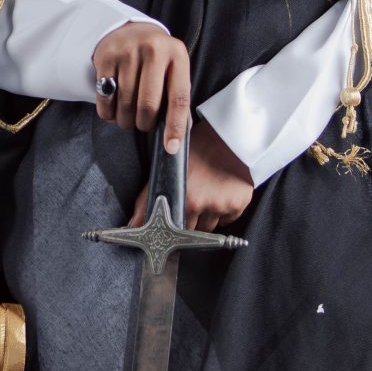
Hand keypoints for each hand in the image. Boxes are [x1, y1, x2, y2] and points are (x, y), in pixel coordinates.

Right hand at [92, 21, 190, 148]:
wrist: (129, 30)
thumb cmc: (156, 59)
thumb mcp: (173, 70)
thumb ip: (177, 98)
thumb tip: (179, 136)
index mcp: (177, 55)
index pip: (178, 98)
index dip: (175, 126)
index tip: (170, 147)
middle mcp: (154, 50)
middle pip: (148, 105)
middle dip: (144, 124)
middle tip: (143, 124)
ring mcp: (128, 52)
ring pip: (125, 103)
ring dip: (126, 120)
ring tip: (128, 118)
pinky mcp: (106, 57)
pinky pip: (105, 98)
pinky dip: (108, 112)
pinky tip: (113, 110)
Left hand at [128, 115, 253, 232]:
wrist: (226, 137)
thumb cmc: (195, 150)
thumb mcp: (167, 169)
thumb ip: (147, 199)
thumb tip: (133, 225)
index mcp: (185, 199)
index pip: (176, 231)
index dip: (174, 227)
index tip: (174, 223)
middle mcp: (204, 205)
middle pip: (193, 232)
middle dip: (190, 223)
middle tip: (191, 204)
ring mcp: (223, 206)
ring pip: (210, 229)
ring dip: (205, 219)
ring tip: (204, 197)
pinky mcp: (238, 205)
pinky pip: (227, 221)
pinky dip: (222, 214)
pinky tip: (218, 196)